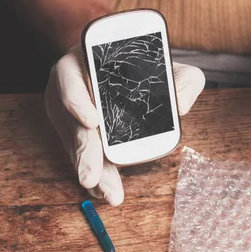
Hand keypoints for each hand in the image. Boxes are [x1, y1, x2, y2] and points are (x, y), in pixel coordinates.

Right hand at [44, 45, 204, 205]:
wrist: (135, 69)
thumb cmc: (150, 63)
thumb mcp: (171, 65)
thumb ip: (182, 80)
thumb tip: (180, 106)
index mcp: (85, 58)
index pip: (70, 76)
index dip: (76, 99)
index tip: (92, 121)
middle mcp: (69, 84)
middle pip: (71, 120)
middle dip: (83, 152)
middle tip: (91, 178)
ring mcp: (68, 109)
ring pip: (75, 143)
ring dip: (90, 170)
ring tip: (107, 193)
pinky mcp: (73, 130)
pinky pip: (81, 153)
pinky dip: (94, 172)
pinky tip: (103, 191)